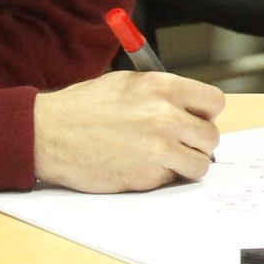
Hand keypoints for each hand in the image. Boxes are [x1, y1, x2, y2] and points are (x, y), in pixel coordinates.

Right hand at [33, 71, 224, 191]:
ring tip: (164, 158)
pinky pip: (172, 179)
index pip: (214, 103)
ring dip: (186, 164)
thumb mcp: (127, 84)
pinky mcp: (146, 176)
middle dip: (198, 142)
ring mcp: (158, 148)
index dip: (205, 113)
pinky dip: (162, 177)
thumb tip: (190, 109)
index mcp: (163, 87)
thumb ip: (163, 94)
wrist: (49, 133)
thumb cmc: (84, 107)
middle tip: (180, 143)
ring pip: (200, 164)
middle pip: (211, 136)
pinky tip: (140, 165)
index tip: (196, 119)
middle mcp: (166, 116)